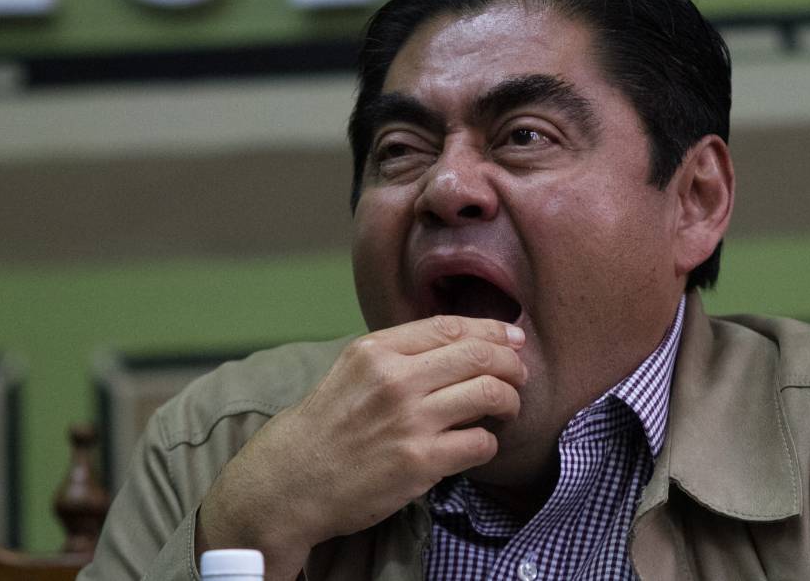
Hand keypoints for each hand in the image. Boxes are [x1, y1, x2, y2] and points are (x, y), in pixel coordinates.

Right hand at [195, 315, 526, 579]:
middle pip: (480, 355)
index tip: (513, 338)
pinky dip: (488, 444)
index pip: (451, 327)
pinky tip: (477, 445)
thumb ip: (399, 354)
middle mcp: (395, 380)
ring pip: (490, 394)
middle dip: (511, 365)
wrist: (290, 482)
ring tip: (506, 409)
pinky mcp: (420, 462)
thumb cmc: (324, 427)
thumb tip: (463, 343)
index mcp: (376, 351)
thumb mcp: (351, 371)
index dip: (492, 330)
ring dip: (509, 402)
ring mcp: (409, 421)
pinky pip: (480, 444)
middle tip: (519, 376)